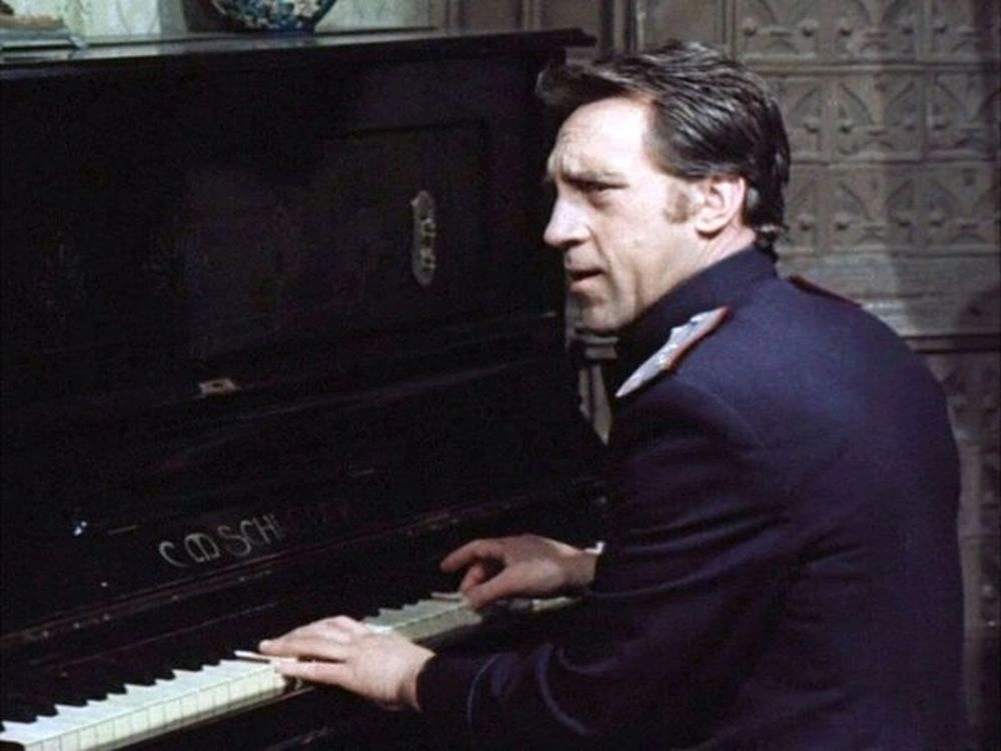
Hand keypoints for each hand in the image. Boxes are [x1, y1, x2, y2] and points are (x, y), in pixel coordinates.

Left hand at [258, 616, 433, 710]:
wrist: (429, 677)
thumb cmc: (422, 672)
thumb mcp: (401, 657)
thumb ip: (385, 657)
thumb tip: (380, 667)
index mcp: (374, 637)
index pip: (340, 625)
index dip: (319, 626)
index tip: (306, 629)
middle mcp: (361, 641)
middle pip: (322, 629)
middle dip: (296, 632)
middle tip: (276, 637)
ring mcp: (354, 656)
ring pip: (314, 644)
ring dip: (288, 645)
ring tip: (269, 647)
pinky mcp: (351, 675)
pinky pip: (319, 669)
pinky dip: (297, 667)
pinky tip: (282, 667)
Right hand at [441, 534, 597, 608]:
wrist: (581, 572)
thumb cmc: (545, 572)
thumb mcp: (512, 583)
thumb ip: (487, 592)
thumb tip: (468, 602)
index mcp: (506, 544)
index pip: (475, 547)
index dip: (458, 557)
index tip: (444, 568)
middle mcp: (515, 547)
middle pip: (487, 561)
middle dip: (474, 579)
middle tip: (468, 598)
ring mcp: (528, 556)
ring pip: (500, 569)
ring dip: (489, 585)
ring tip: (484, 602)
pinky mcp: (540, 568)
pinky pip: (513, 575)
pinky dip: (503, 587)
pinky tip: (504, 599)